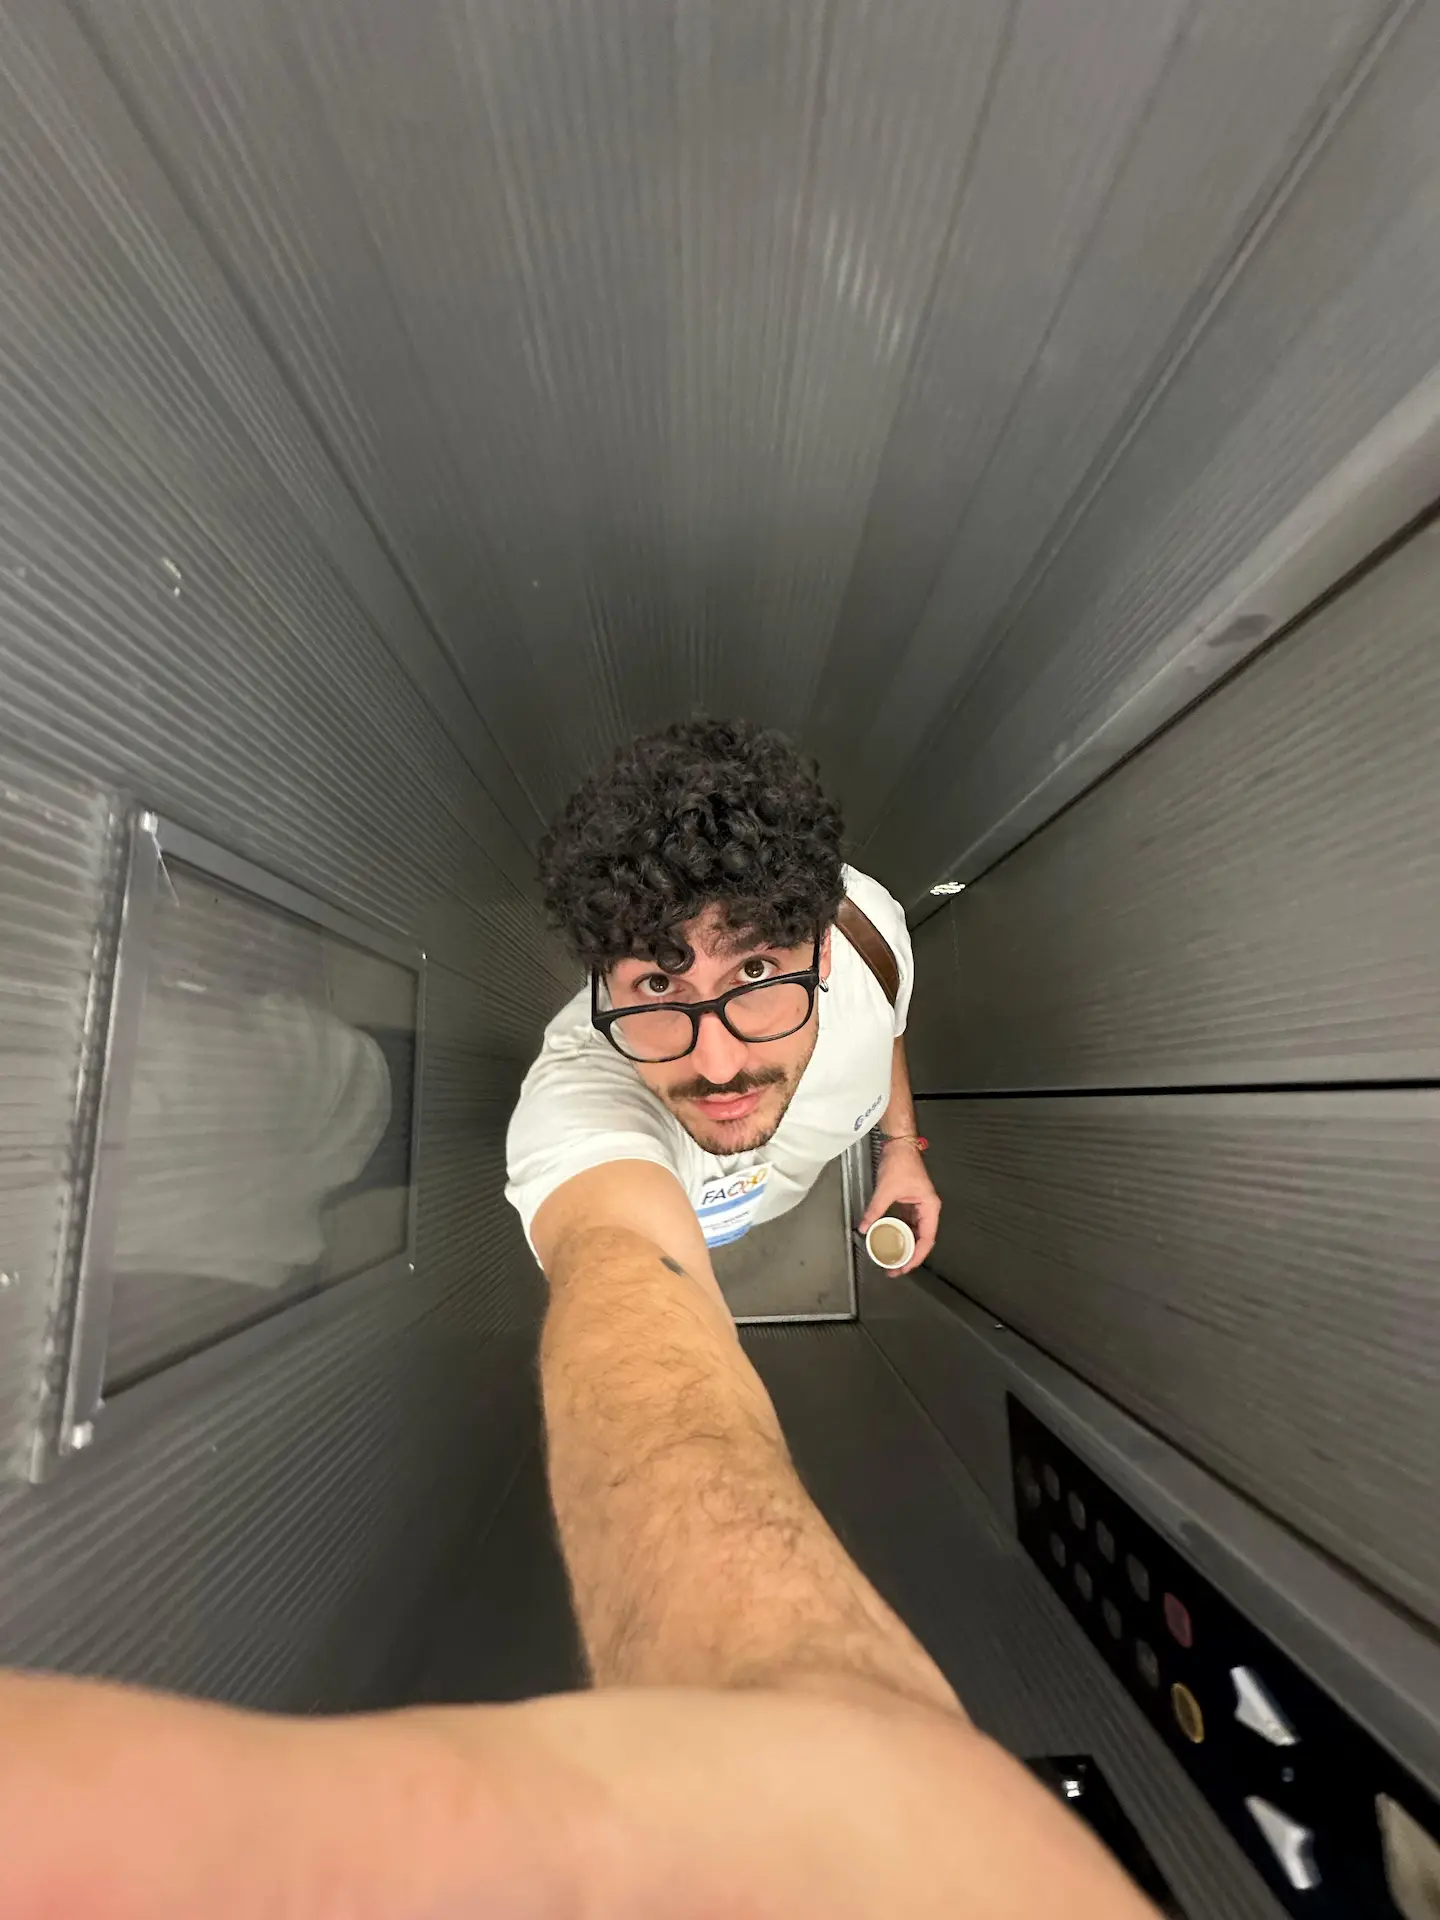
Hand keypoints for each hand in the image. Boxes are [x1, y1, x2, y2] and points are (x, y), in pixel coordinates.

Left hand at [858, 1140, 940, 1273]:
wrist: (898, 1145)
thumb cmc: (900, 1163)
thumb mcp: (886, 1189)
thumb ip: (875, 1210)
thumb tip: (864, 1227)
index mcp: (929, 1207)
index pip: (926, 1239)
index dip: (916, 1256)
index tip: (904, 1267)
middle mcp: (927, 1210)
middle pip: (921, 1240)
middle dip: (909, 1256)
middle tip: (894, 1269)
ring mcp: (919, 1207)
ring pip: (914, 1233)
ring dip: (904, 1247)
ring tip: (891, 1260)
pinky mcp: (909, 1203)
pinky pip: (906, 1224)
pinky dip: (898, 1234)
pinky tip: (889, 1242)